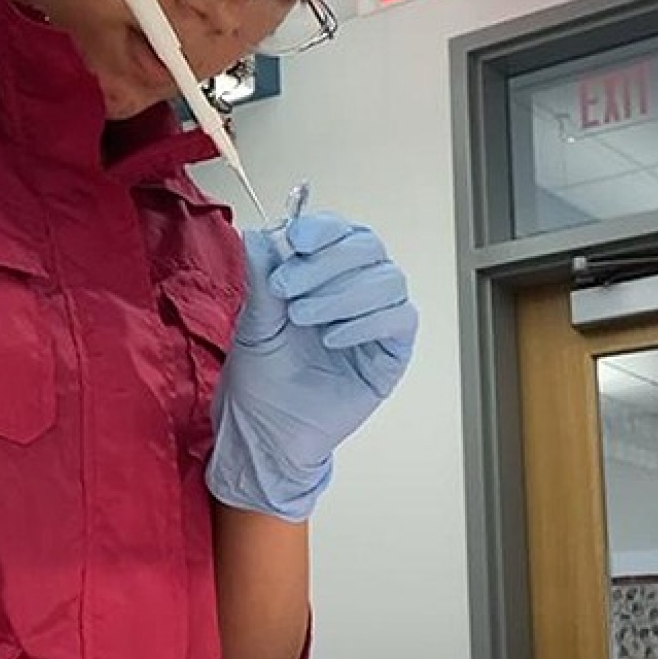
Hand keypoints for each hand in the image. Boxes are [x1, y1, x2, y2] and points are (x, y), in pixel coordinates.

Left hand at [207, 213, 417, 521]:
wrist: (269, 430)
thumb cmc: (262, 376)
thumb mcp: (256, 321)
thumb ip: (263, 277)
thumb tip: (259, 233)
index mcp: (324, 272)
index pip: (340, 231)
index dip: (324, 228)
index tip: (296, 239)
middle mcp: (357, 287)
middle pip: (368, 247)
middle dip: (326, 262)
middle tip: (286, 288)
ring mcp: (378, 318)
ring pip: (388, 279)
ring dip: (343, 292)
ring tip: (303, 318)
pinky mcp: (392, 352)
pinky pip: (401, 319)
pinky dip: (369, 321)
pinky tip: (333, 338)